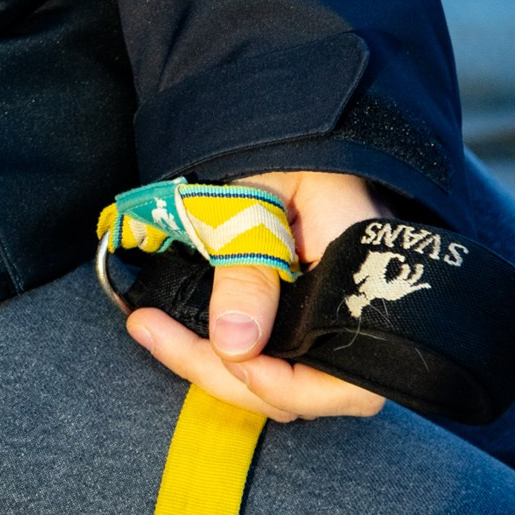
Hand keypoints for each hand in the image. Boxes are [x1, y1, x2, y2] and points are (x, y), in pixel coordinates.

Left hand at [124, 169, 384, 421]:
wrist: (291, 125)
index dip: (287, 385)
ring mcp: (326, 320)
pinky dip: (218, 349)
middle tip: (151, 331)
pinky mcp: (298, 315)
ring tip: (148, 327)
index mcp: (366, 285)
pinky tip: (171, 328)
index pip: (348, 379)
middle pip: (300, 388)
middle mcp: (356, 316)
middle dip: (222, 373)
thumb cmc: (286, 150)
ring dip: (210, 363)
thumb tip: (233, 346)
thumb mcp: (258, 196)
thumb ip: (250, 267)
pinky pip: (264, 354)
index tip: (229, 357)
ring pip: (276, 377)